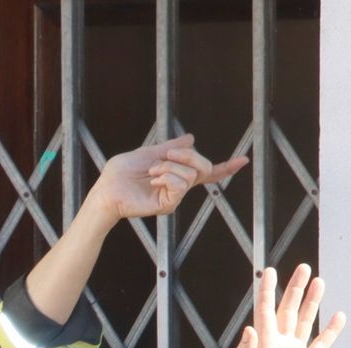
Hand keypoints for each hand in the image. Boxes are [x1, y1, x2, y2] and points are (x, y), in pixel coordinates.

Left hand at [84, 134, 246, 226]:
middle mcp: (178, 186)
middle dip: (188, 155)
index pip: (205, 172)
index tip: (244, 160)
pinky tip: (153, 179)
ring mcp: (174, 197)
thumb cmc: (120, 173)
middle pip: (203, 166)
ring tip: (151, 173)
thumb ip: (170, 147)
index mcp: (176, 174)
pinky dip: (166, 175)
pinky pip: (180, 183)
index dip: (225, 167)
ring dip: (168, 166)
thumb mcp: (148, 153)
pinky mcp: (168, 205)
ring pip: (190, 173)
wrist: (106, 188)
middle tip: (165, 156)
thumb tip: (191, 138)